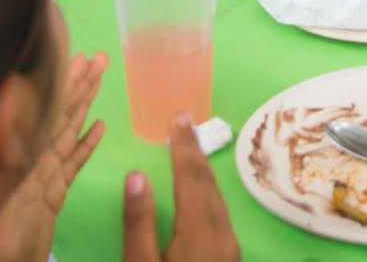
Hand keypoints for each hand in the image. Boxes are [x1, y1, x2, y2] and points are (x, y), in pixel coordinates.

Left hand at [0, 51, 108, 261]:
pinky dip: (85, 145)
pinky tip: (99, 126)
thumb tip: (9, 86)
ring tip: (101, 78)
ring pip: (64, 133)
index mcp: (11, 152)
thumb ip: (2, 136)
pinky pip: (70, 165)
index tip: (76, 54)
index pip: (41, 108)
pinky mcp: (49, 198)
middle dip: (78, 84)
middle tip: (99, 57)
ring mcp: (37, 177)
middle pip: (56, 114)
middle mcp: (25, 158)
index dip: (61, 81)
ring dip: (84, 105)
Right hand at [121, 117, 240, 261]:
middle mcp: (222, 234)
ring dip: (203, 170)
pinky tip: (202, 190)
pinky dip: (208, 191)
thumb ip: (138, 223)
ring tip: (191, 147)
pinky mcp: (230, 258)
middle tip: (184, 121)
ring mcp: (230, 248)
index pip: (191, 178)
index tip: (178, 118)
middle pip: (208, 184)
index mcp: (199, 232)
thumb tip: (136, 175)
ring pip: (217, 199)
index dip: (184, 147)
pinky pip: (220, 213)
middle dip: (194, 151)